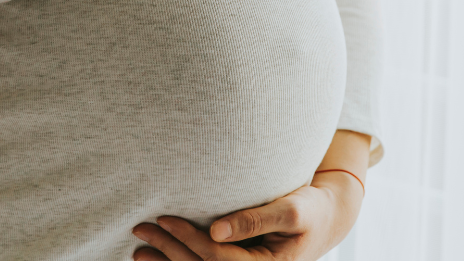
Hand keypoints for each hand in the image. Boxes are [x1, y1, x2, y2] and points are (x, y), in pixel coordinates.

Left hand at [131, 172, 363, 260]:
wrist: (325, 218)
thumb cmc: (310, 208)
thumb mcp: (290, 210)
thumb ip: (255, 219)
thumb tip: (215, 229)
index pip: (218, 257)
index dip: (189, 240)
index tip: (164, 219)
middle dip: (169, 252)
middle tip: (140, 230)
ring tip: (138, 252)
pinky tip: (158, 260)